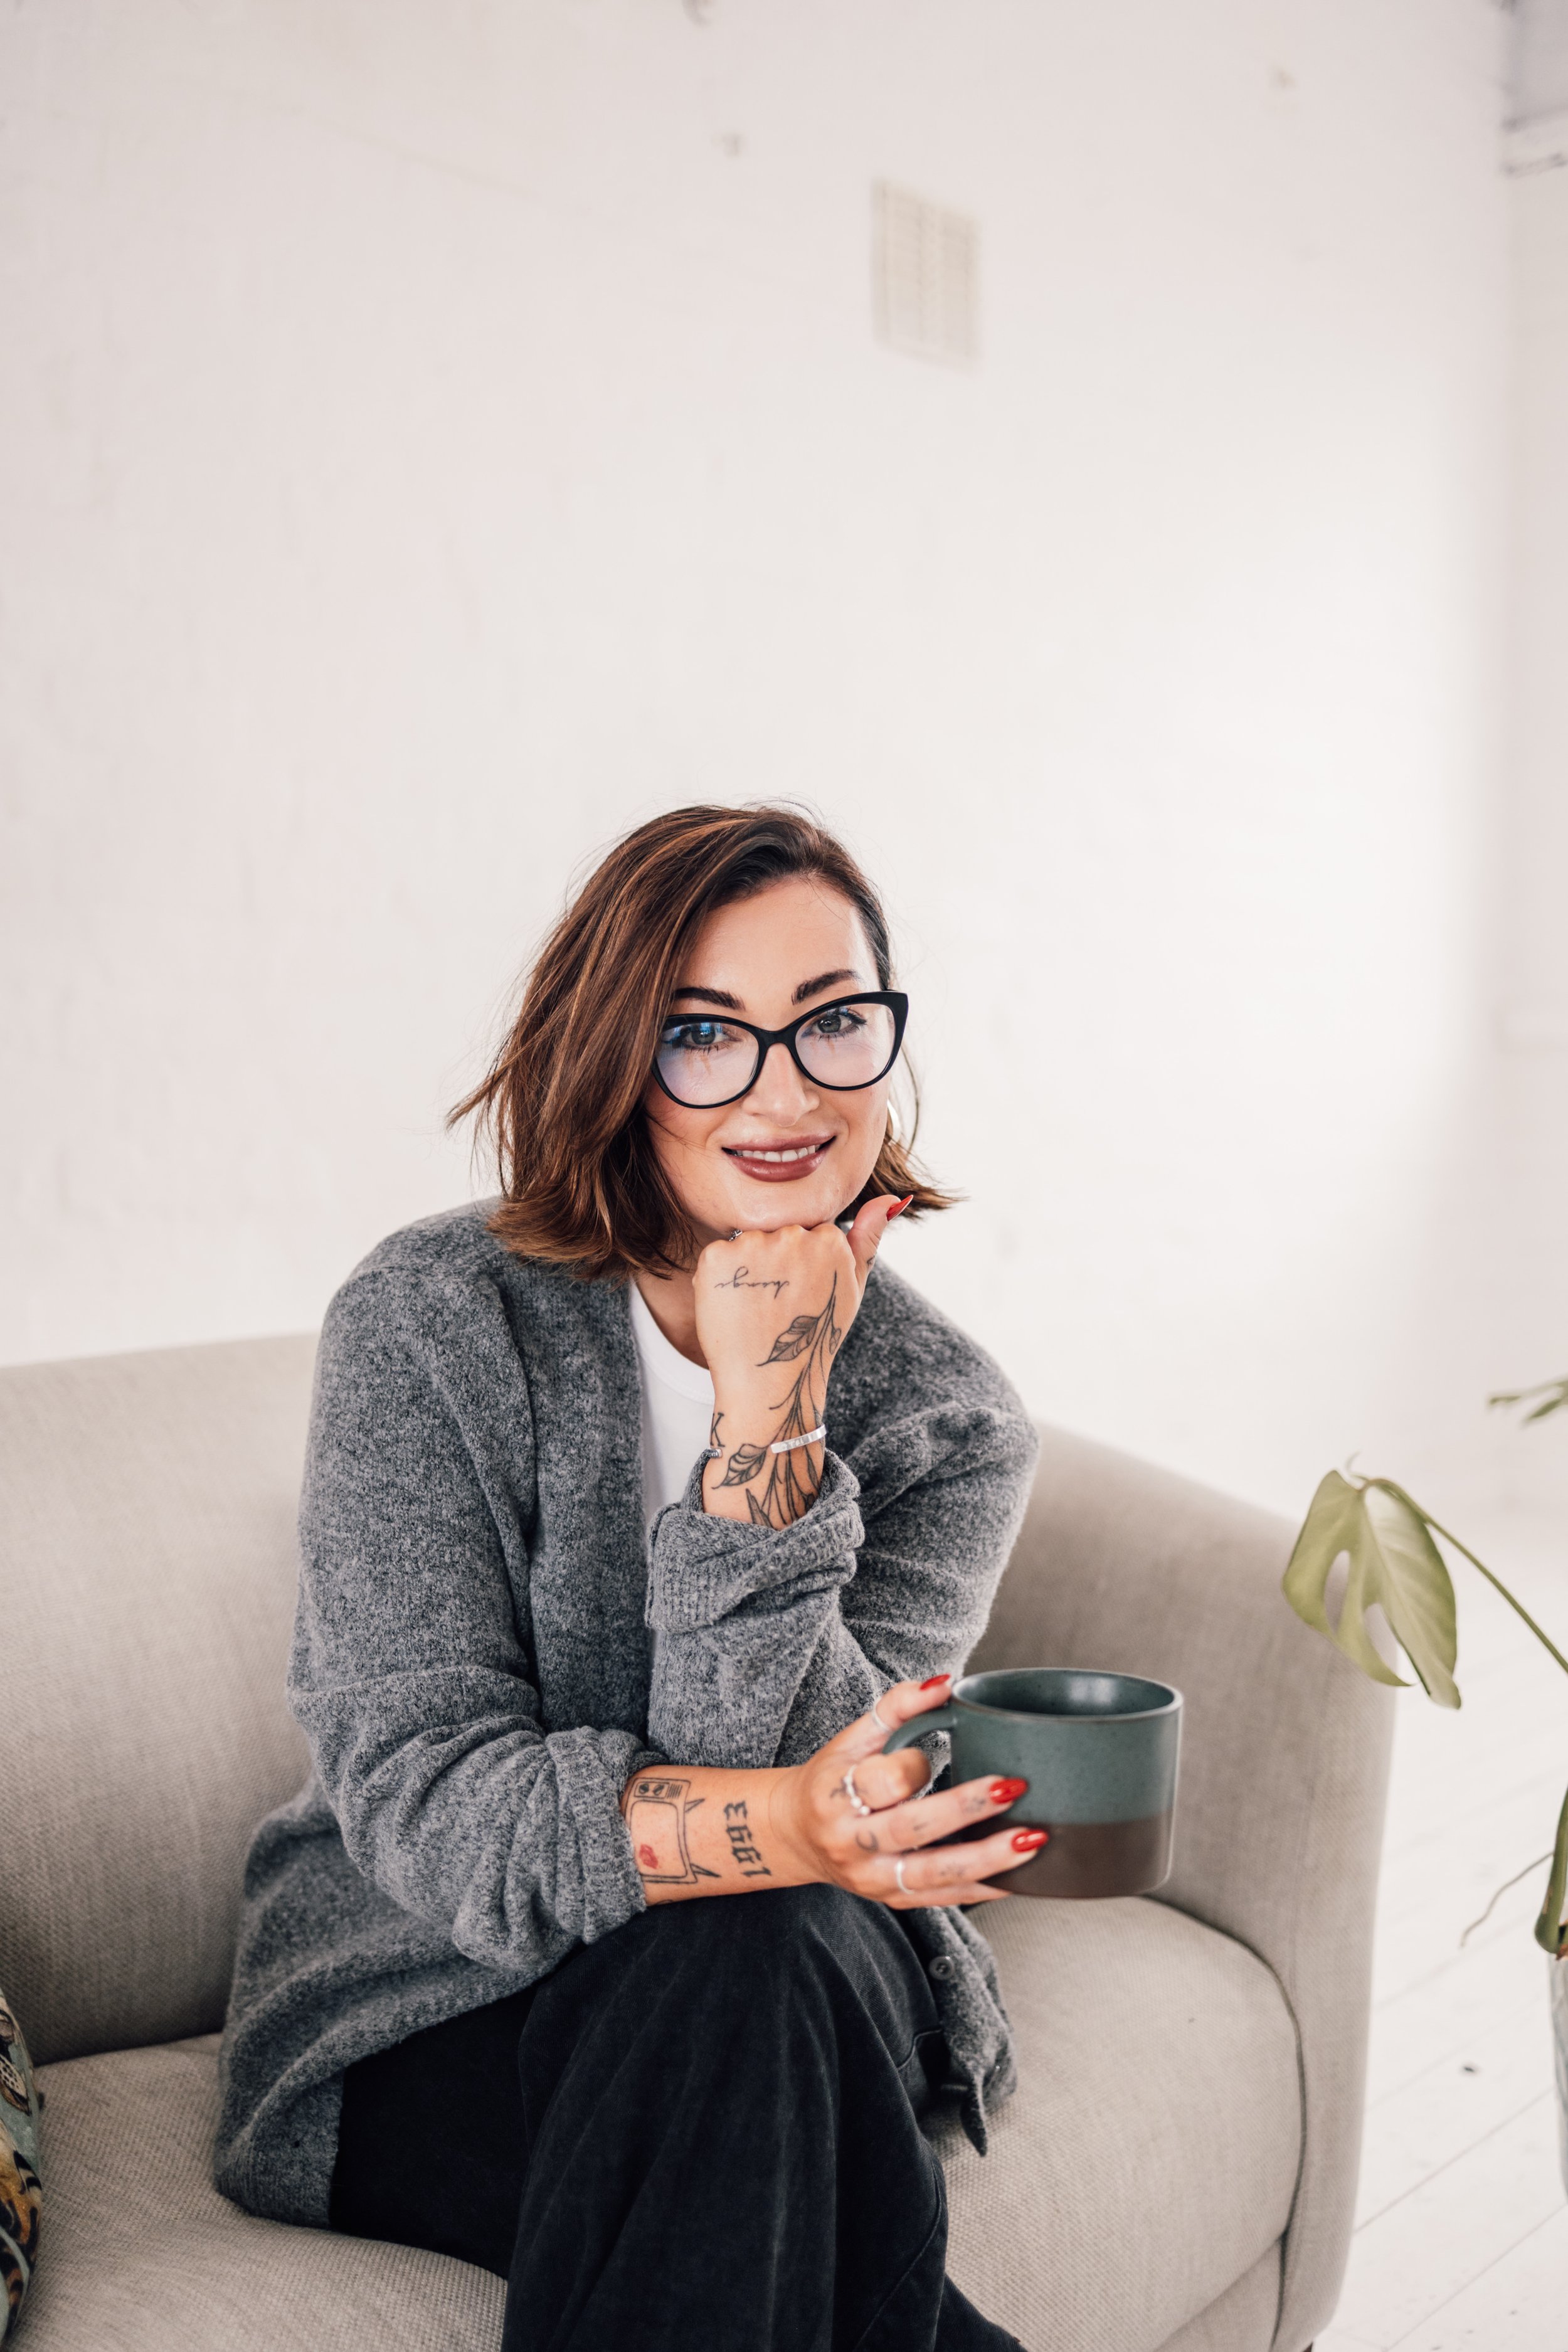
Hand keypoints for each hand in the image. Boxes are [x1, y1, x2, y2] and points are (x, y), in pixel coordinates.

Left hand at [696, 1195, 909, 1527]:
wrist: (768, 1384)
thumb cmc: (816, 1337)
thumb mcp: (852, 1290)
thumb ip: (869, 1239)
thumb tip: (894, 1196)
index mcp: (829, 1239)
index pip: (810, 1231)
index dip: (804, 1264)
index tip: (803, 1295)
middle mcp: (793, 1235)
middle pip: (780, 1230)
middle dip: (777, 1261)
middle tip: (778, 1305)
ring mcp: (753, 1244)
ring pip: (750, 1241)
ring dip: (749, 1268)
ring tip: (756, 1308)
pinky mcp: (718, 1256)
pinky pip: (720, 1255)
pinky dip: (722, 1278)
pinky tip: (734, 1306)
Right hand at [769, 1675, 1046, 1906]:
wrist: (796, 1836)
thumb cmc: (831, 1779)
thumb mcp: (852, 1738)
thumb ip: (897, 1706)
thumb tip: (945, 1682)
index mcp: (836, 1796)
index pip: (884, 1780)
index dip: (913, 1764)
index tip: (932, 1752)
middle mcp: (853, 1844)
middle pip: (914, 1828)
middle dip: (967, 1808)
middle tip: (1013, 1787)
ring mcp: (875, 1879)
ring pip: (935, 1873)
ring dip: (988, 1859)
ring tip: (1032, 1840)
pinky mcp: (894, 1900)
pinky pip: (945, 1899)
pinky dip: (985, 1889)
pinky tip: (1019, 1877)